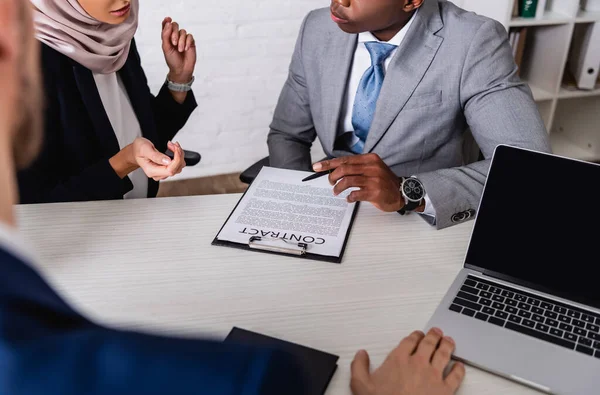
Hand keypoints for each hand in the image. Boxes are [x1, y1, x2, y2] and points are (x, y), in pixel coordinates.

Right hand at [133, 139, 185, 180]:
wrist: (136, 150)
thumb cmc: (138, 149)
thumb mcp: (145, 149)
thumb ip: (156, 156)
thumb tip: (168, 161)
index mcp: (151, 171)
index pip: (170, 170)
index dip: (176, 160)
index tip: (176, 149)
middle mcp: (158, 174)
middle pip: (176, 169)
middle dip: (178, 155)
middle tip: (173, 144)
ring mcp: (163, 172)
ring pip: (179, 166)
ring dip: (179, 154)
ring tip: (172, 145)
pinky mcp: (166, 168)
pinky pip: (177, 164)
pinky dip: (178, 155)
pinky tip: (173, 149)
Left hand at [161, 17, 195, 83]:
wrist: (181, 69)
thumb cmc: (172, 60)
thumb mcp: (166, 47)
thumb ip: (165, 35)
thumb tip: (168, 23)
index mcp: (167, 37)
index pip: (166, 26)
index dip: (166, 21)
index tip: (168, 19)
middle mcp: (175, 36)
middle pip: (175, 26)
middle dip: (174, 33)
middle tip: (173, 43)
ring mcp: (183, 39)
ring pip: (183, 32)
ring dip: (181, 41)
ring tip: (180, 50)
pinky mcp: (191, 43)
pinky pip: (190, 36)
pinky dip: (187, 42)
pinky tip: (185, 49)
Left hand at [313, 154, 402, 211]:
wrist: (401, 192)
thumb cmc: (383, 181)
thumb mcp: (372, 168)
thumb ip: (356, 167)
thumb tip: (335, 169)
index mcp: (370, 159)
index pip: (345, 159)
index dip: (329, 163)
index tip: (317, 167)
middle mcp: (372, 167)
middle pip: (344, 169)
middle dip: (332, 176)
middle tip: (330, 182)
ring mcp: (374, 180)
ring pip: (347, 181)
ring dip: (338, 188)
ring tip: (336, 192)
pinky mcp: (374, 192)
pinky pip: (355, 194)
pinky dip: (348, 197)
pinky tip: (349, 198)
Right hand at [350, 328, 465, 394]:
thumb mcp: (360, 385)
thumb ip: (359, 366)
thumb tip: (361, 354)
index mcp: (398, 360)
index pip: (410, 341)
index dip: (415, 335)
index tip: (418, 335)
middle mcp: (417, 364)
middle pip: (429, 343)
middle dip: (434, 335)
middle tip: (437, 332)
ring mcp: (433, 376)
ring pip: (444, 354)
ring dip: (447, 345)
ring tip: (449, 341)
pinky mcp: (445, 390)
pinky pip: (455, 376)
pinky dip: (459, 369)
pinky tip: (459, 366)